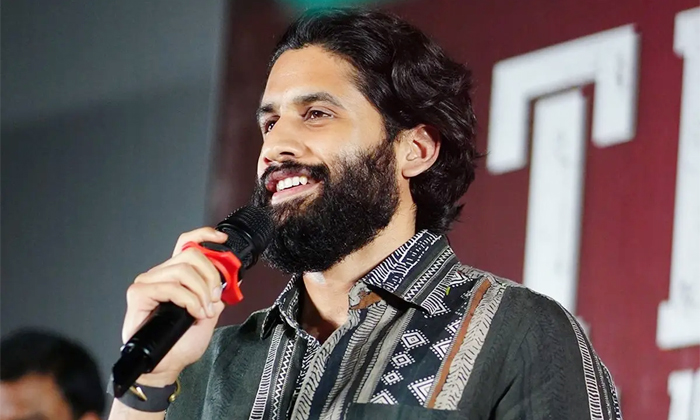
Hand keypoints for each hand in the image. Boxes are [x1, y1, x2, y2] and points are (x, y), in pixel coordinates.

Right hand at [120, 228, 228, 386]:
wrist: (166, 365)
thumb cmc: (181, 343)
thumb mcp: (208, 314)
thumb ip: (216, 295)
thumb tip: (229, 282)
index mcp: (176, 275)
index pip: (186, 243)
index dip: (204, 235)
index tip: (222, 239)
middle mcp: (161, 274)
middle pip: (191, 254)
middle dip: (211, 276)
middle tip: (214, 298)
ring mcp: (148, 282)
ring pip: (183, 270)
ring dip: (201, 292)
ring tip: (203, 311)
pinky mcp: (139, 293)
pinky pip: (172, 287)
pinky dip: (189, 300)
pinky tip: (193, 312)